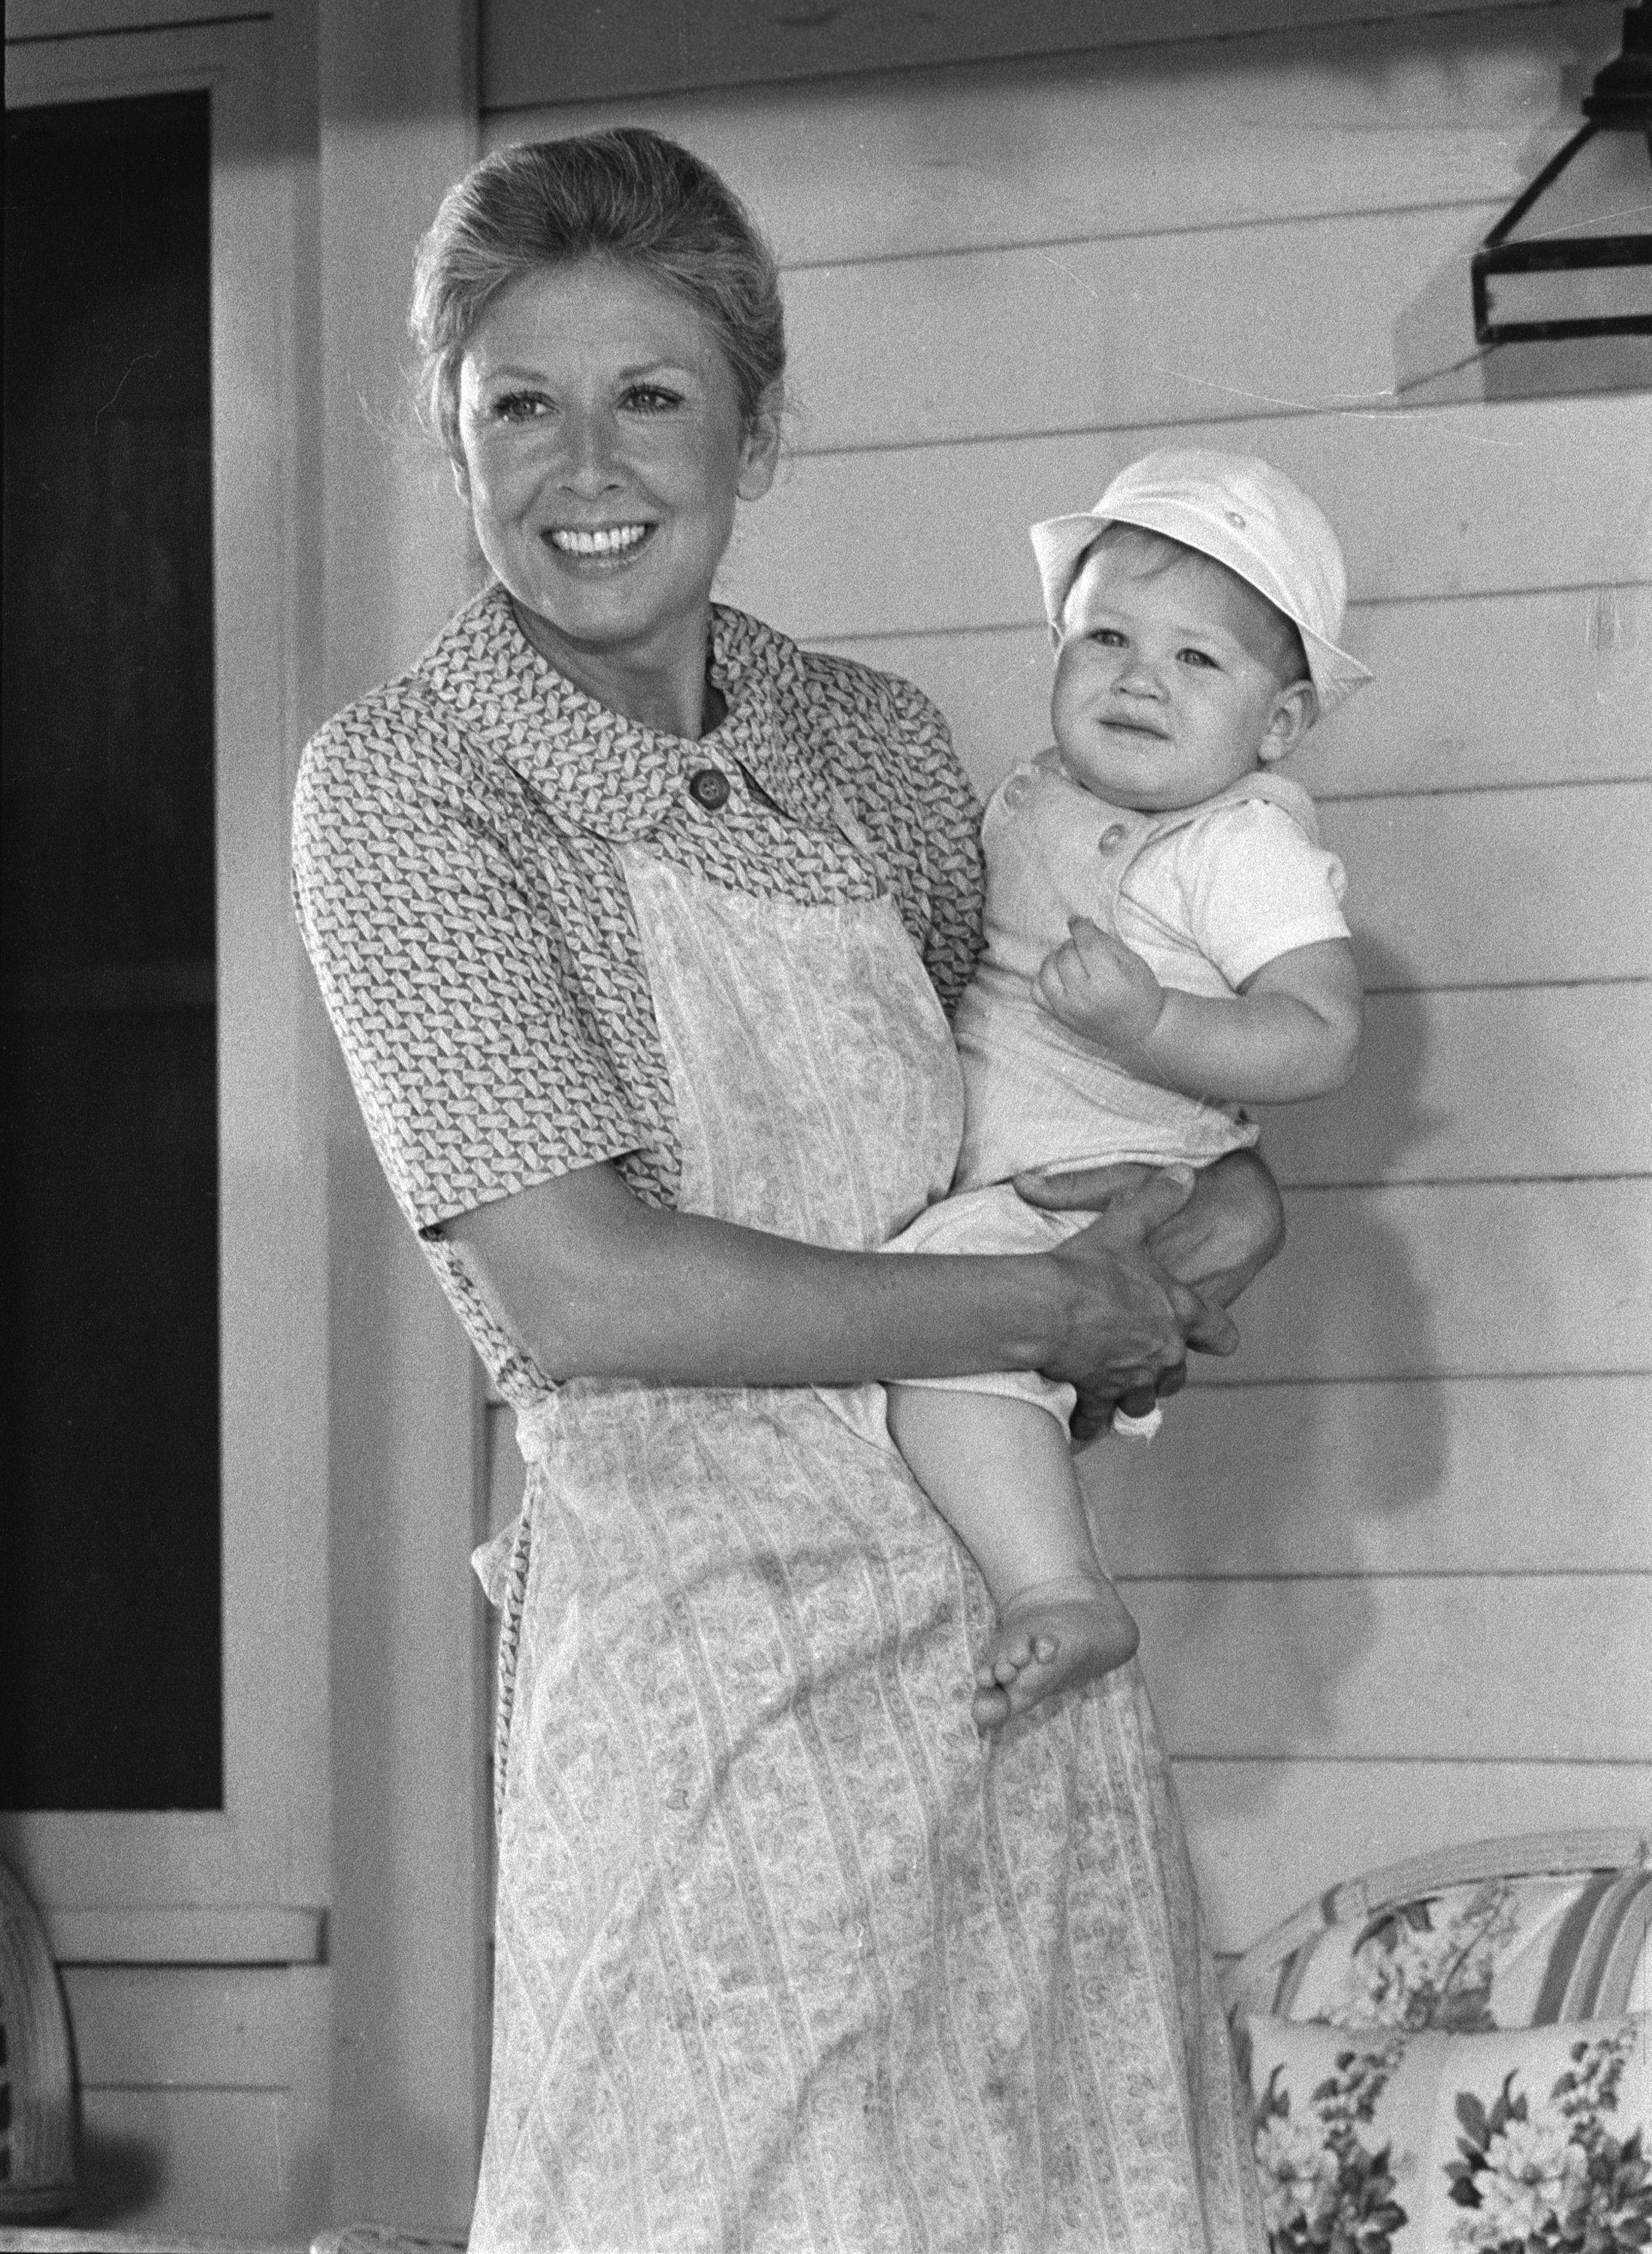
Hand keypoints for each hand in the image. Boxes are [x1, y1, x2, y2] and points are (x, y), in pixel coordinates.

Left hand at [1033, 917, 1162, 1053]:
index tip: (1078, 922)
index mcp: (1109, 980)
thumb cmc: (1141, 992)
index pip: (1085, 943)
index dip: (1079, 926)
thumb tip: (1081, 922)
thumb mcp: (1132, 962)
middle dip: (1072, 944)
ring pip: (1047, 970)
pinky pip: (1037, 991)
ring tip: (1071, 961)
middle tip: (1083, 947)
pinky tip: (1059, 976)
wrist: (1141, 1031)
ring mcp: (1069, 1009)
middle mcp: (1085, 996)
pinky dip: (1044, 978)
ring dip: (1056, 958)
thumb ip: (1105, 941)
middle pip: (1065, 955)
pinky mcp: (1059, 1017)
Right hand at [1039, 1169, 1236, 1437]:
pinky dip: (1090, 1419)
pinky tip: (1081, 1418)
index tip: (1215, 1339)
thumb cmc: (1087, 1267)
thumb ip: (1159, 1199)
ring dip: (1133, 1395)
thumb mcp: (1126, 1224)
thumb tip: (1186, 1173)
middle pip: (1178, 1374)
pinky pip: (1099, 1416)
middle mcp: (1164, 1352)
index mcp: (1178, 1312)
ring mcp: (1133, 1378)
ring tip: (1116, 1388)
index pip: (1220, 1332)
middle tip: (1144, 1357)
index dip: (1218, 1335)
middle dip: (1162, 1368)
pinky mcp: (1099, 1394)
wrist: (1046, 1308)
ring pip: (1144, 1400)